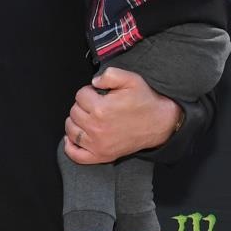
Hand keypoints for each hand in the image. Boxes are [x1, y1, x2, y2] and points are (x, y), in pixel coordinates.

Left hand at [64, 66, 180, 164]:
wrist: (159, 123)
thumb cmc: (145, 102)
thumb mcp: (131, 80)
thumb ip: (110, 75)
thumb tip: (94, 82)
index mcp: (102, 108)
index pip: (80, 95)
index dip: (88, 92)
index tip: (97, 94)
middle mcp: (97, 127)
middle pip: (74, 112)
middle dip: (82, 105)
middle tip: (95, 105)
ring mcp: (97, 143)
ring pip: (71, 130)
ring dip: (76, 122)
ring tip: (88, 118)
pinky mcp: (100, 155)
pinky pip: (76, 154)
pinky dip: (70, 146)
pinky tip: (73, 138)